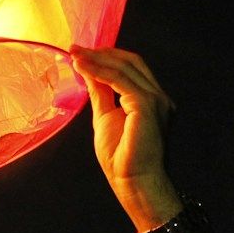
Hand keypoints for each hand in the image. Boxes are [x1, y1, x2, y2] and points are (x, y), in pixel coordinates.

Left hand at [69, 45, 181, 232]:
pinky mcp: (147, 105)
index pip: (131, 68)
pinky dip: (99, 71)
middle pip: (130, 61)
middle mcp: (158, 97)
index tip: (81, 54)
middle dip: (101, 53)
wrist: (134, 183)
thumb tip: (89, 71)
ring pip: (124, 67)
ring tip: (74, 56)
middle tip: (75, 49)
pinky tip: (82, 67)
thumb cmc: (122, 159)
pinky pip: (119, 80)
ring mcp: (156, 100)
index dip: (106, 57)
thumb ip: (101, 93)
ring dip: (96, 59)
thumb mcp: (105, 117)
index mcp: (152, 100)